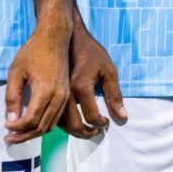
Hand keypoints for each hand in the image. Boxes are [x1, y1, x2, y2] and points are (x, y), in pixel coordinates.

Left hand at [4, 24, 69, 144]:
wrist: (55, 37)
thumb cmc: (34, 51)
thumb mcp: (15, 73)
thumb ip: (12, 98)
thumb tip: (11, 119)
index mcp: (46, 91)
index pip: (30, 120)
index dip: (15, 128)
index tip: (5, 125)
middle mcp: (59, 97)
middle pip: (41, 127)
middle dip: (23, 136)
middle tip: (9, 139)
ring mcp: (65, 96)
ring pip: (50, 125)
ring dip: (34, 133)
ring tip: (19, 134)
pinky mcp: (66, 94)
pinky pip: (56, 117)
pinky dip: (43, 124)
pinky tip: (32, 123)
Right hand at [58, 18, 125, 137]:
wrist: (70, 38)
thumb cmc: (92, 52)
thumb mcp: (109, 70)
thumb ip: (115, 95)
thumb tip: (122, 116)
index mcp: (81, 86)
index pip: (91, 116)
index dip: (101, 124)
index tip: (105, 122)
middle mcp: (65, 92)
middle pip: (73, 125)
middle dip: (86, 133)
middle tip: (95, 133)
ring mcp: (55, 93)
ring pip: (60, 123)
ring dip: (73, 131)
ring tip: (86, 131)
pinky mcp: (50, 92)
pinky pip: (54, 114)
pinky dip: (63, 123)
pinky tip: (73, 122)